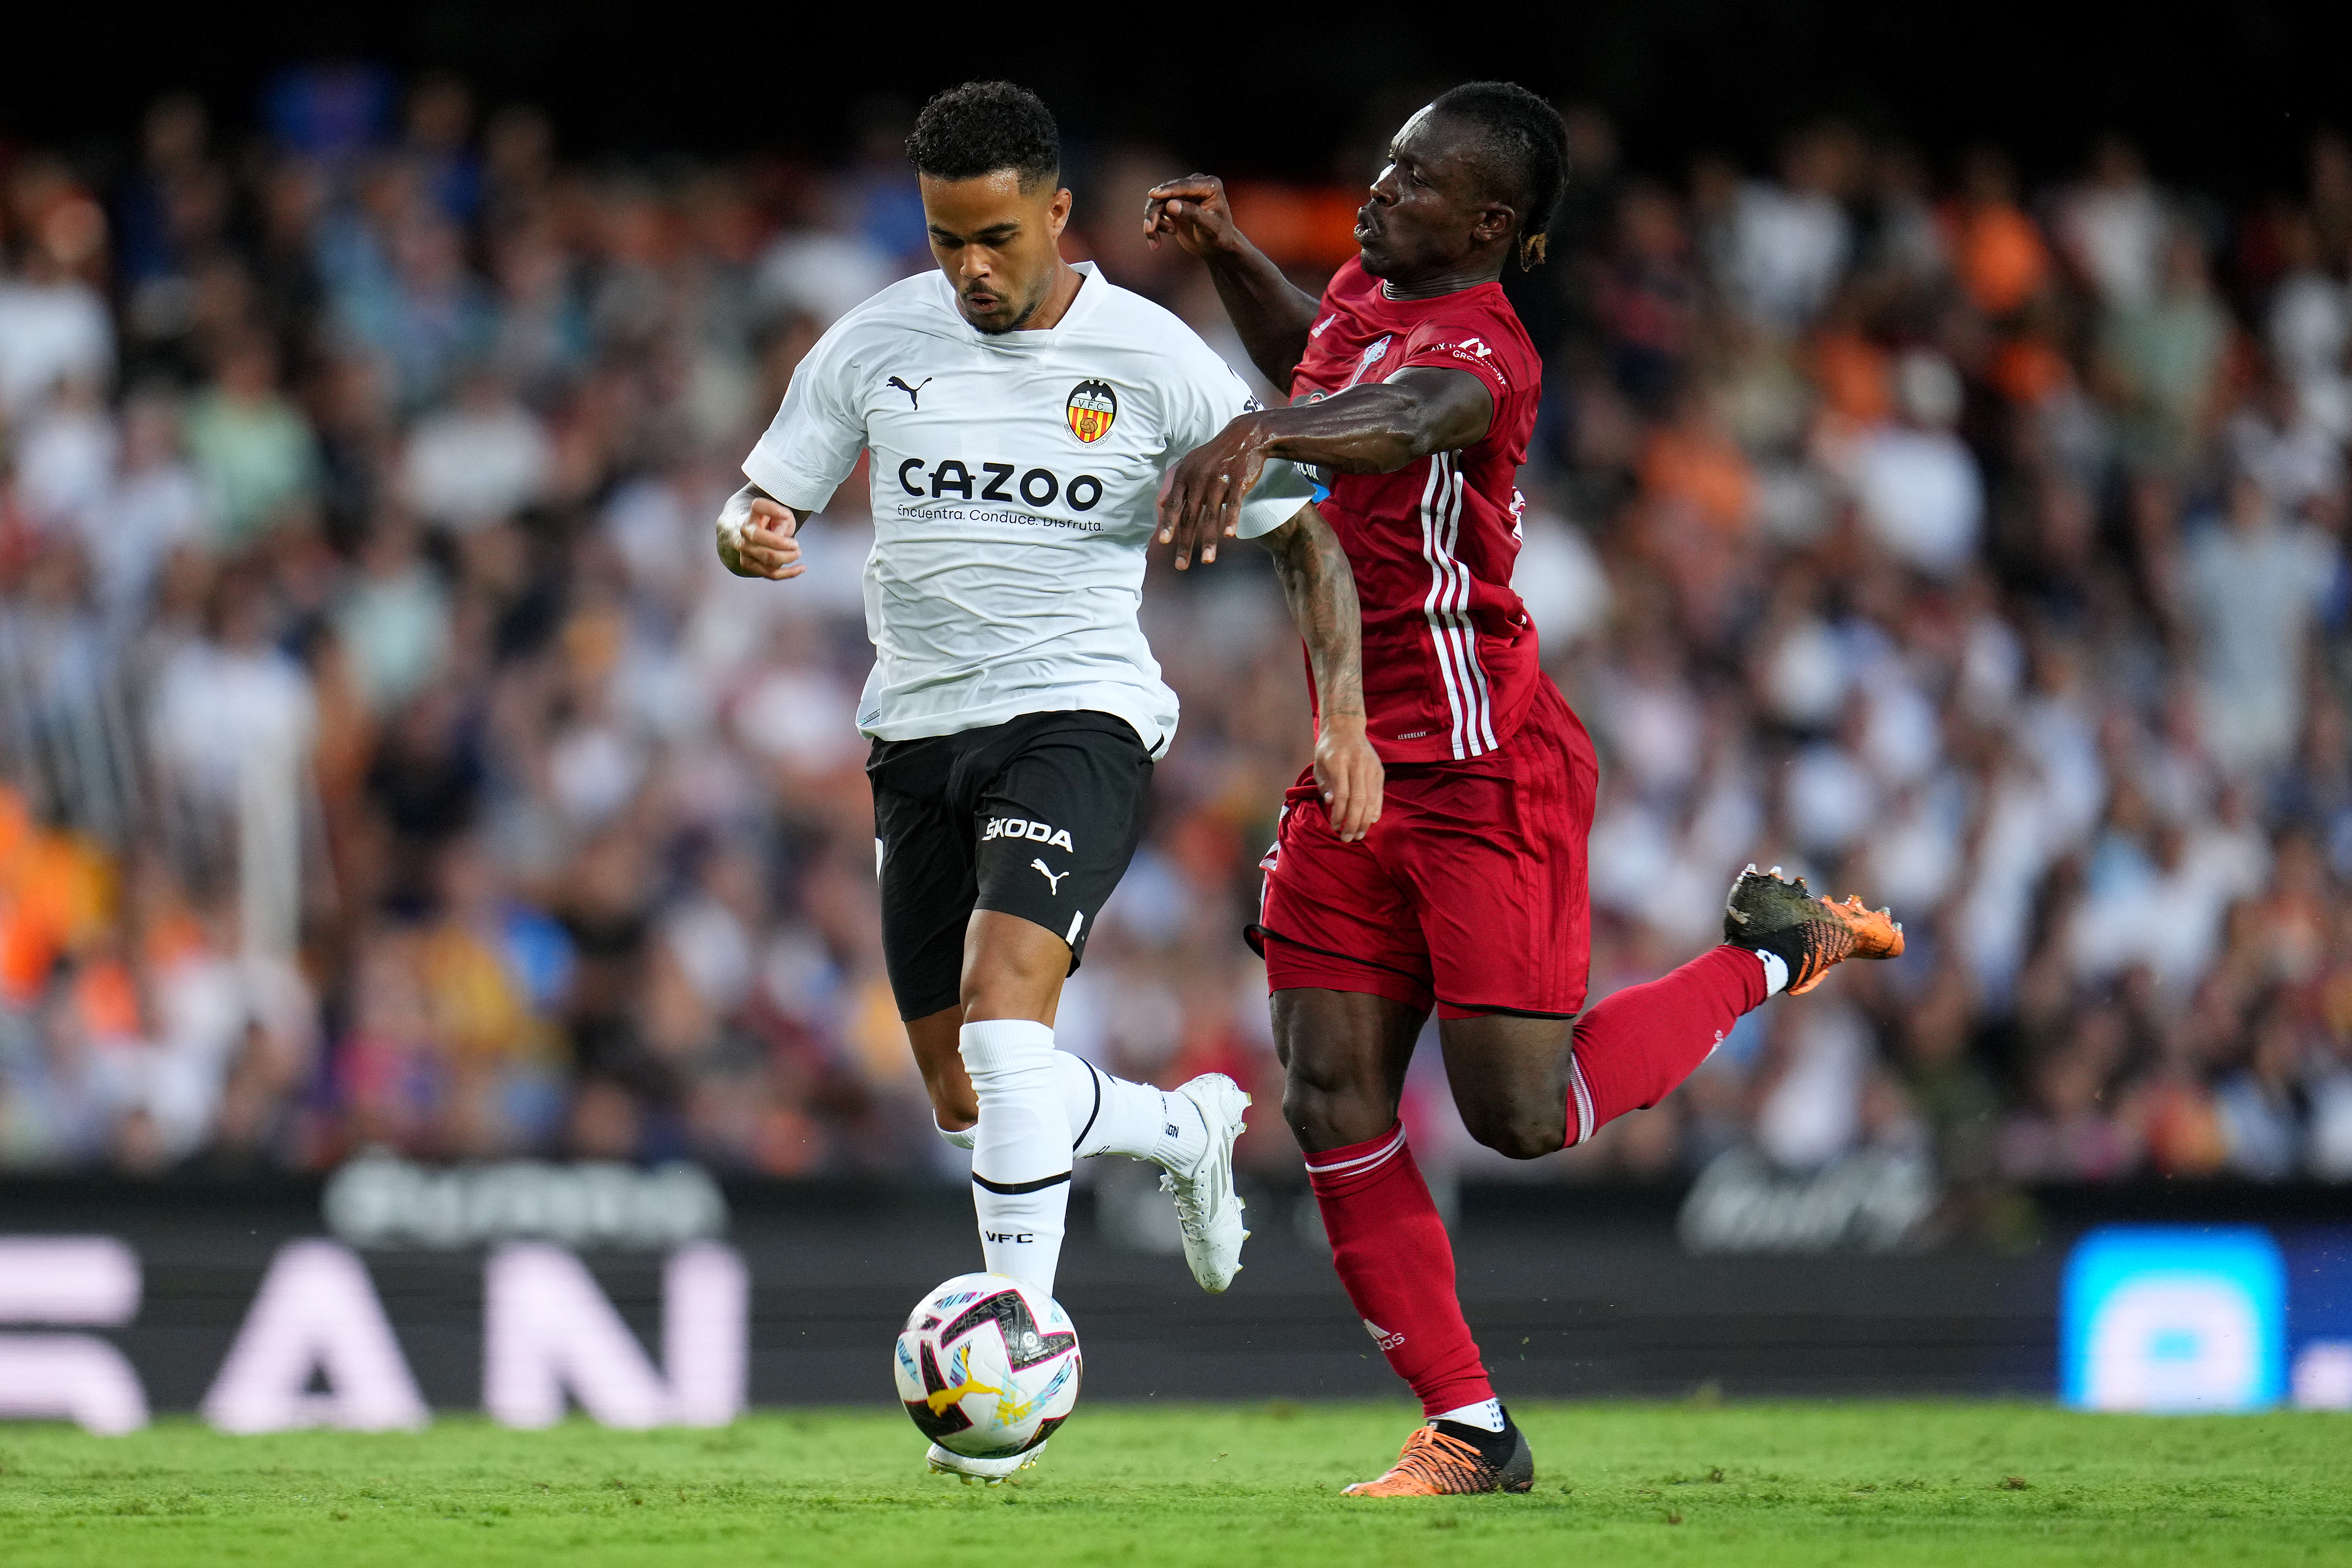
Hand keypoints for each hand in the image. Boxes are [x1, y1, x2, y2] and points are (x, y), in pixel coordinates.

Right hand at [717, 489, 803, 579]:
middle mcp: (744, 531)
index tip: (786, 515)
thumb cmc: (769, 523)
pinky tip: (801, 568)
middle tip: (796, 544)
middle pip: (758, 537)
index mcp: (752, 515)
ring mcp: (744, 549)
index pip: (758, 507)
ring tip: (798, 553)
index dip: (772, 509)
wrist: (749, 535)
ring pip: (767, 558)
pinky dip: (789, 572)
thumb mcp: (779, 516)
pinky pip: (770, 573)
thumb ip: (782, 521)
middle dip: (781, 543)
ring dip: (787, 557)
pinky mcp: (749, 564)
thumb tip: (780, 535)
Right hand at [1144, 175, 1240, 257]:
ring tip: (1155, 243)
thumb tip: (1170, 204)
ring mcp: (1182, 194)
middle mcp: (1195, 185)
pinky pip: (1156, 211)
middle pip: (1166, 193)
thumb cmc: (1219, 237)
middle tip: (1150, 229)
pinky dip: (1153, 227)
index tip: (1153, 194)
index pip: (1185, 186)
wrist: (1216, 248)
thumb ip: (1192, 214)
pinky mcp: (1172, 204)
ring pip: (1157, 202)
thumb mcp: (1210, 228)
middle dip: (1155, 211)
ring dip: (1151, 221)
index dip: (1168, 190)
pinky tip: (1158, 242)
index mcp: (1210, 185)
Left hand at [1156, 413, 1269, 568]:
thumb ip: (1177, 487)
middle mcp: (1199, 477)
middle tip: (1181, 565)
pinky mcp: (1239, 480)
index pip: (1175, 504)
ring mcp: (1219, 479)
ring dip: (1208, 540)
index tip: (1164, 542)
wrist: (1245, 436)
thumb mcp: (1192, 465)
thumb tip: (1160, 506)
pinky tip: (1229, 536)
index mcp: (1185, 475)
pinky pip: (1233, 504)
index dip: (1169, 524)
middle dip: (1185, 542)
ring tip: (1206, 561)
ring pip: (1211, 515)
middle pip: (1190, 515)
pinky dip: (1231, 519)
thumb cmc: (1216, 455)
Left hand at [1312, 713, 1383, 842]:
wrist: (1346, 728)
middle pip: (1358, 799)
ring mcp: (1371, 767)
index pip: (1342, 794)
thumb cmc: (1328, 750)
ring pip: (1371, 798)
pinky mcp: (1379, 770)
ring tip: (1359, 835)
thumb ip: (1324, 784)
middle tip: (1347, 838)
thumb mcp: (1319, 764)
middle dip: (1353, 822)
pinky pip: (1379, 793)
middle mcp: (1357, 764)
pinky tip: (1371, 821)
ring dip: (1365, 820)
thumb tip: (1330, 804)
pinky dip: (1376, 808)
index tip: (1334, 827)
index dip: (1339, 814)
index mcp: (1338, 762)